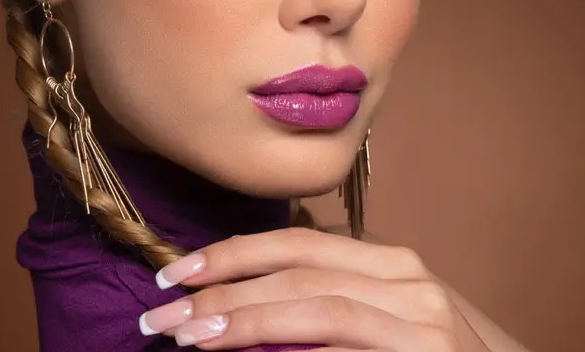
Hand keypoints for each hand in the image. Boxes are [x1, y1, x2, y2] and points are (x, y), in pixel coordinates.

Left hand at [137, 227, 490, 350]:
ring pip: (316, 307)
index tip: (177, 272)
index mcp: (388, 260)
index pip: (296, 243)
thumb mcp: (385, 318)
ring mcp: (422, 320)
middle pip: (297, 270)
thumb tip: (246, 296)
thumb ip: (329, 300)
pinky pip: (344, 350)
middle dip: (223, 287)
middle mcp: (406, 279)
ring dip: (245, 322)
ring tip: (191, 335)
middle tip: (162, 310)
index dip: (231, 253)